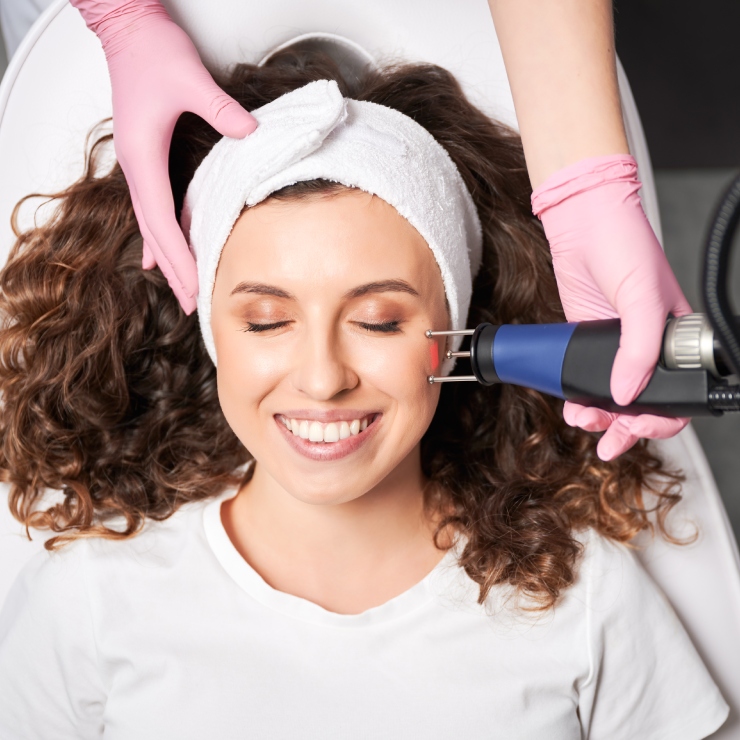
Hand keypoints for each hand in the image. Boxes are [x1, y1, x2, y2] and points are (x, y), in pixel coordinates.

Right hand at [71, 0, 257, 312]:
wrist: (126, 30)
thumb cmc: (151, 51)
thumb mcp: (190, 78)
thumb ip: (219, 108)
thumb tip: (251, 134)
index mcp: (143, 158)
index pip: (161, 220)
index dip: (177, 257)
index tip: (192, 285)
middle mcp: (137, 168)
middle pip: (155, 233)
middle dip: (173, 271)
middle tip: (191, 305)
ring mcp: (140, 166)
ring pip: (153, 225)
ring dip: (167, 260)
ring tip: (181, 290)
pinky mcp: (147, 159)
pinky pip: (154, 208)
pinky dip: (160, 236)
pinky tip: (158, 255)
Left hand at [531, 154, 691, 459]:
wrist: (582, 222)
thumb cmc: (624, 246)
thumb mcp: (641, 298)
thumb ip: (638, 350)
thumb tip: (625, 393)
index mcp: (677, 338)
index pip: (678, 392)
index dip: (661, 418)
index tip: (637, 427)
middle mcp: (648, 346)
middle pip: (644, 403)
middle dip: (627, 429)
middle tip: (608, 441)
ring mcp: (617, 346)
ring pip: (614, 398)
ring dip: (600, 419)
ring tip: (583, 422)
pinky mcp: (588, 341)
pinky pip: (587, 381)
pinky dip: (581, 400)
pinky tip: (573, 408)